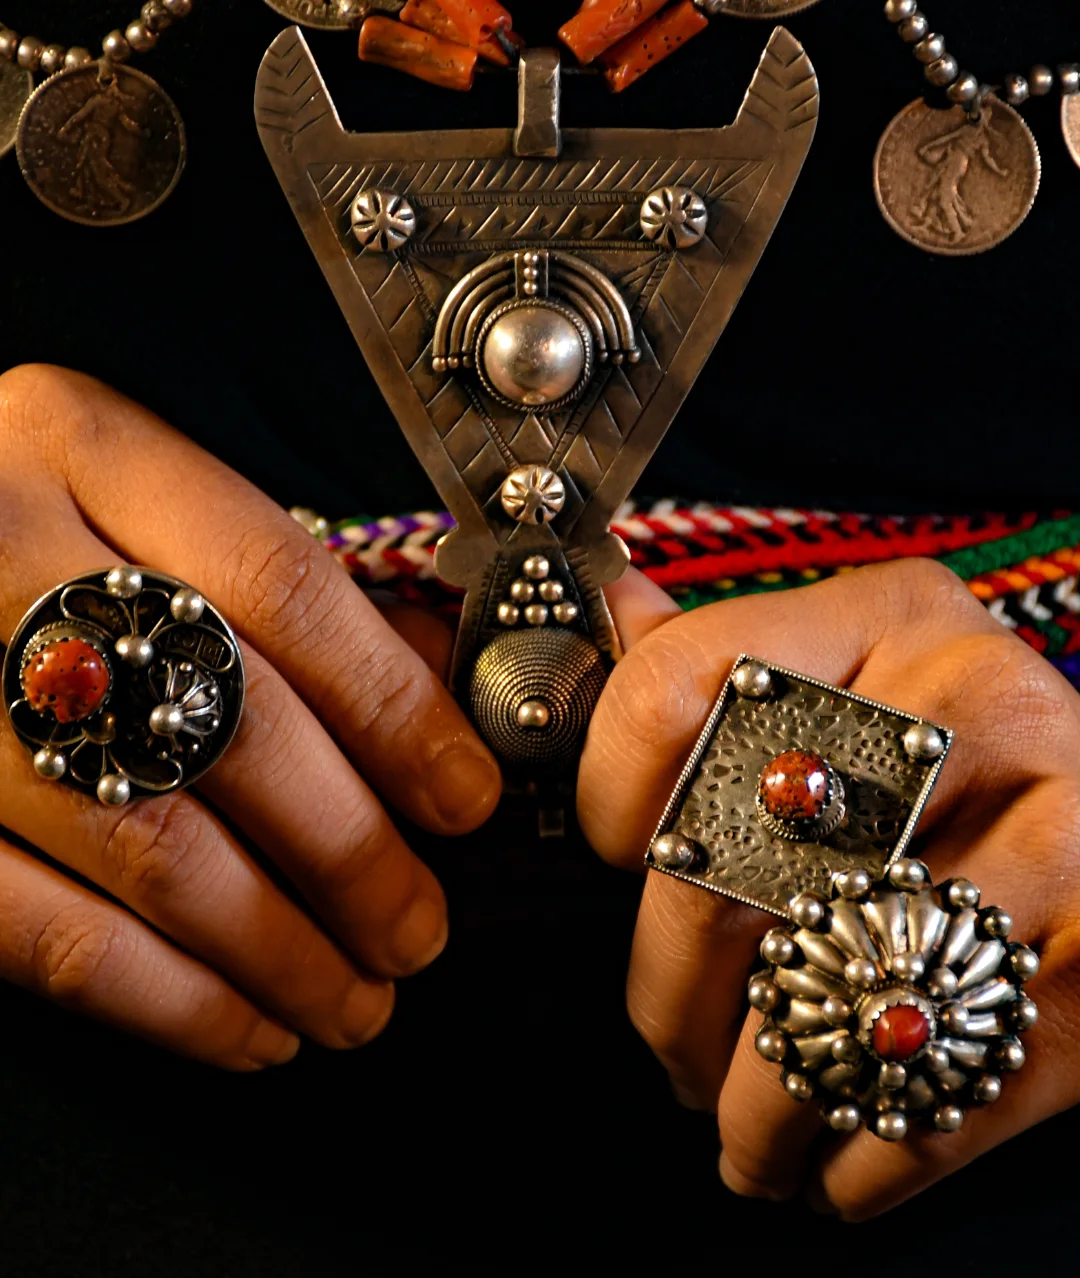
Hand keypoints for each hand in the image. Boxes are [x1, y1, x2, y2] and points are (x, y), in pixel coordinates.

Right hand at [0, 365, 500, 1068]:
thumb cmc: (30, 527)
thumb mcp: (140, 503)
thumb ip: (285, 585)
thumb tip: (435, 697)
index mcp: (79, 446)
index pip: (280, 584)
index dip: (392, 705)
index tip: (464, 796)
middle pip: (225, 724)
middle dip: (348, 851)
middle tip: (418, 926)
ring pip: (144, 844)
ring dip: (274, 946)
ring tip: (354, 999)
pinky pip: (41, 930)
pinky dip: (163, 999)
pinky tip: (243, 1023)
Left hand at [582, 558, 1078, 1218]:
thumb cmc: (952, 754)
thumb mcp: (846, 669)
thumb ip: (709, 665)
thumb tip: (570, 645)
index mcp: (879, 615)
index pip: (671, 688)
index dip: (610, 799)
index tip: (617, 867)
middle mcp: (969, 697)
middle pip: (733, 865)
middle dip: (677, 1001)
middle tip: (675, 1060)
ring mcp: (1058, 813)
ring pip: (833, 988)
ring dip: (772, 1099)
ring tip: (749, 1134)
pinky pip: (962, 1074)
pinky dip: (885, 1147)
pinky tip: (847, 1166)